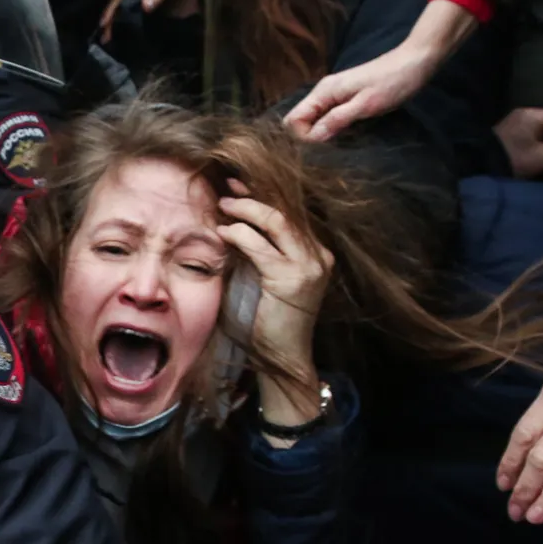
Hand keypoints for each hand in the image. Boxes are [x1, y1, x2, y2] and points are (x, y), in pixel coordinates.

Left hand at [217, 182, 332, 423]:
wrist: (285, 357)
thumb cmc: (270, 320)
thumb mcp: (268, 277)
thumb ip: (261, 250)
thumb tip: (234, 219)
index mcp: (316, 253)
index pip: (291, 214)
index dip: (264, 195)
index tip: (238, 185)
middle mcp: (319, 256)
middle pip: (286, 211)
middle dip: (254, 196)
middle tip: (227, 188)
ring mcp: (310, 267)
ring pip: (277, 222)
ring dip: (246, 210)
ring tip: (223, 207)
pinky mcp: (293, 279)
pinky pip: (261, 247)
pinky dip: (240, 235)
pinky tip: (224, 233)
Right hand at [286, 0, 477, 141]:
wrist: (415, 62)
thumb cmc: (393, 82)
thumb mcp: (366, 105)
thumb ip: (337, 120)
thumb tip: (311, 139)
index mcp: (324, 91)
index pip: (293, 120)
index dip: (302, 138)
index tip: (322, 151)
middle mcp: (323, 92)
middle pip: (300, 121)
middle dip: (308, 140)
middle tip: (329, 154)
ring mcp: (334, 95)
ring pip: (313, 121)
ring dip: (321, 136)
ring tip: (338, 149)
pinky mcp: (346, 99)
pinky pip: (328, 118)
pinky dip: (332, 130)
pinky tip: (346, 138)